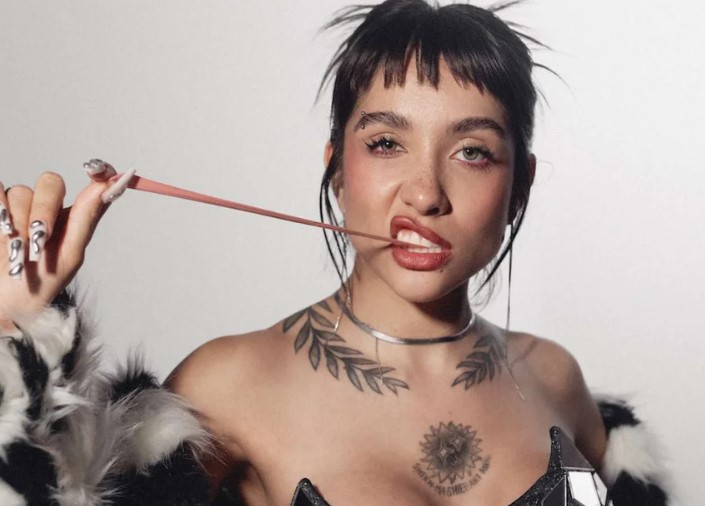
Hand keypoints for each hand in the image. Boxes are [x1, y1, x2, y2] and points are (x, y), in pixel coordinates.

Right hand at [0, 160, 134, 323]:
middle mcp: (47, 206)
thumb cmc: (40, 282)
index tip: (95, 169)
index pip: (92, 184)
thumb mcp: (69, 255)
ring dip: (19, 222)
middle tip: (39, 238)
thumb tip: (110, 187)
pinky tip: (3, 232)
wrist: (5, 302)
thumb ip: (86, 218)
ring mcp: (19, 207)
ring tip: (17, 249)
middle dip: (44, 209)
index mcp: (73, 217)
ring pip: (20, 192)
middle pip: (51, 182)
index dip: (99, 169)